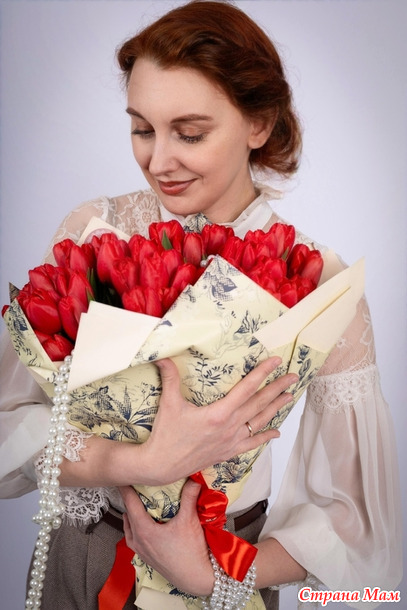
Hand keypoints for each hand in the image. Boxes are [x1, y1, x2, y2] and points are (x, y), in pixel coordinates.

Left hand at [120, 480, 213, 596]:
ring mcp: (141, 551)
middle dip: (129, 500)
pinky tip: (142, 525)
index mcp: (144, 530)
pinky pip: (134, 538)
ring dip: (131, 515)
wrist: (196, 578)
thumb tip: (193, 479)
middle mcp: (138, 541)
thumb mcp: (189, 520)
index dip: (125, 489)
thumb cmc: (190, 552)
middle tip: (132, 486)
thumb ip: (189, 497)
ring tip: (136, 504)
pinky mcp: (147, 557)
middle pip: (128, 515)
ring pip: (129, 528)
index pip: (130, 504)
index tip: (122, 477)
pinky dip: (135, 528)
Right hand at [141, 356, 296, 484]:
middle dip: (277, 388)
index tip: (275, 362)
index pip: (246, 388)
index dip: (262, 373)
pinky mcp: (228, 452)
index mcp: (218, 413)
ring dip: (275, 408)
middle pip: (259, 404)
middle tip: (293, 377)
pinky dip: (265, 437)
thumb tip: (163, 355)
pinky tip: (276, 433)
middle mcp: (230, 427)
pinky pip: (252, 444)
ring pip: (259, 422)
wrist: (161, 466)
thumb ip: (170, 377)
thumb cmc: (166, 434)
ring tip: (289, 397)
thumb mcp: (168, 403)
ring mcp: (231, 441)